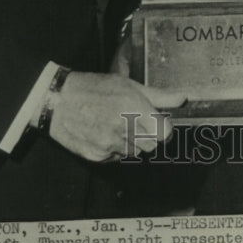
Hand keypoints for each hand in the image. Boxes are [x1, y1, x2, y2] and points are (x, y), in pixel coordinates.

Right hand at [44, 72, 185, 162]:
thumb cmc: (95, 88)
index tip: (158, 123)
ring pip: (135, 152)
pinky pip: (117, 157)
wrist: (59, 101)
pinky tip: (103, 132)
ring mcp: (110, 144)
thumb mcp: (129, 85)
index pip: (164, 133)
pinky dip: (114, 148)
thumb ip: (159, 96)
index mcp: (134, 108)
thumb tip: (183, 98)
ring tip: (115, 124)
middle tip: (134, 121)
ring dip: (131, 142)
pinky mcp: (98, 156)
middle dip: (147, 135)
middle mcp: (123, 128)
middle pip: (151, 145)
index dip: (163, 128)